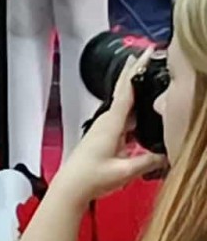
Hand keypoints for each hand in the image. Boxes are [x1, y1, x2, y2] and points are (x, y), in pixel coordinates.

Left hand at [48, 52, 166, 202]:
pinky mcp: (109, 136)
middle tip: (152, 57)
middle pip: (127, 93)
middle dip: (138, 74)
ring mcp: (108, 128)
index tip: (144, 54)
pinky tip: (149, 116)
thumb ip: (148, 161)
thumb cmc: (92, 177)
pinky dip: (139, 114)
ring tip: (155, 82)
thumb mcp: (125, 171)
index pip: (126, 90)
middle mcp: (108, 120)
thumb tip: (167, 154)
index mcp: (111, 123)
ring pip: (129, 107)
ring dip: (141, 95)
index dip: (135, 70)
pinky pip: (128, 120)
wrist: (72, 185)